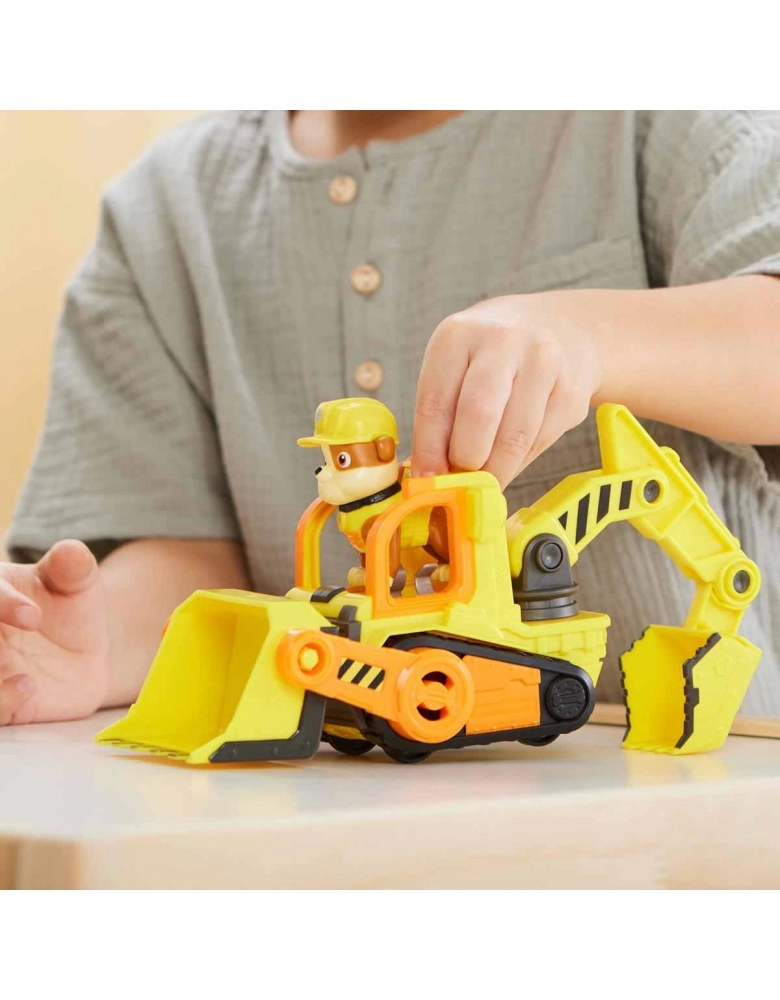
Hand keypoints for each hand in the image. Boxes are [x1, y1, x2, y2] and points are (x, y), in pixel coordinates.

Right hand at [0, 540, 108, 724]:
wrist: (79, 653)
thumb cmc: (68, 608)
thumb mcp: (77, 583)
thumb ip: (73, 567)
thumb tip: (71, 551)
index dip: (4, 605)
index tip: (34, 617)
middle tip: (8, 649)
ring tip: (20, 672)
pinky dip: (1, 700)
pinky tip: (28, 686)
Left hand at [411, 293, 603, 488]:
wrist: (560, 329)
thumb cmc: (493, 357)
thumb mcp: (456, 367)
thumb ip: (440, 417)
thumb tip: (426, 475)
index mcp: (458, 334)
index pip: (436, 402)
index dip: (429, 451)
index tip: (427, 481)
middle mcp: (503, 340)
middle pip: (478, 415)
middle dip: (465, 460)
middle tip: (461, 479)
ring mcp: (543, 362)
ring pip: (514, 436)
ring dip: (495, 470)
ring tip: (484, 479)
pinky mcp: (571, 389)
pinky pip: (540, 441)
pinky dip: (520, 463)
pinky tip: (510, 461)